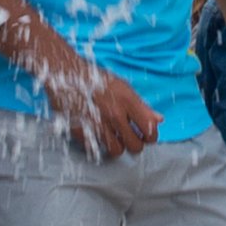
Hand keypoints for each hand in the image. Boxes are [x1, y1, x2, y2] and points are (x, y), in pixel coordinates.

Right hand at [39, 59, 161, 158]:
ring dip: (117, 146)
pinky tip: (99, 135)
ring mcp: (98, 124)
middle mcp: (114, 114)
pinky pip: (96, 148)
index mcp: (127, 101)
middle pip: (135, 146)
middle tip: (130, 138)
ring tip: (114, 138)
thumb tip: (159, 120)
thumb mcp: (123, 87)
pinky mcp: (82, 131)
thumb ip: (142, 106)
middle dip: (135, 144)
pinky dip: (99, 144)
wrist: (66, 75)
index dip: (151, 136)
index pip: (149, 130)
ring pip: (116, 151)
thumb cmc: (96, 79)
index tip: (146, 135)